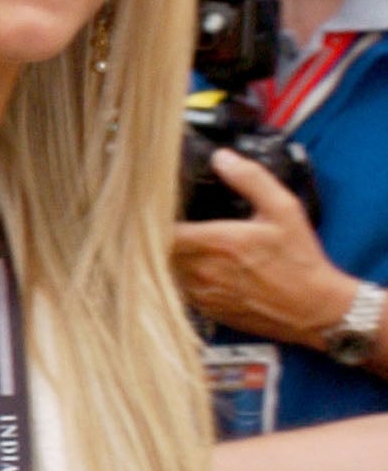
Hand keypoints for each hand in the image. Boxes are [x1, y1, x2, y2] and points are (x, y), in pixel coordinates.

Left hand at [170, 148, 357, 345]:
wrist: (315, 309)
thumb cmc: (301, 262)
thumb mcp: (284, 210)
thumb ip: (251, 179)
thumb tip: (222, 158)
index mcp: (218, 243)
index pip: (164, 230)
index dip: (154, 217)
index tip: (157, 207)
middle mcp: (205, 271)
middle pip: (161, 251)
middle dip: (159, 236)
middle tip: (166, 221)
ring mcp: (205, 295)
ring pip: (168, 272)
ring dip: (169, 258)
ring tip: (178, 243)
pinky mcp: (209, 312)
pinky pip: (182, 292)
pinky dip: (181, 278)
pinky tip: (195, 267)